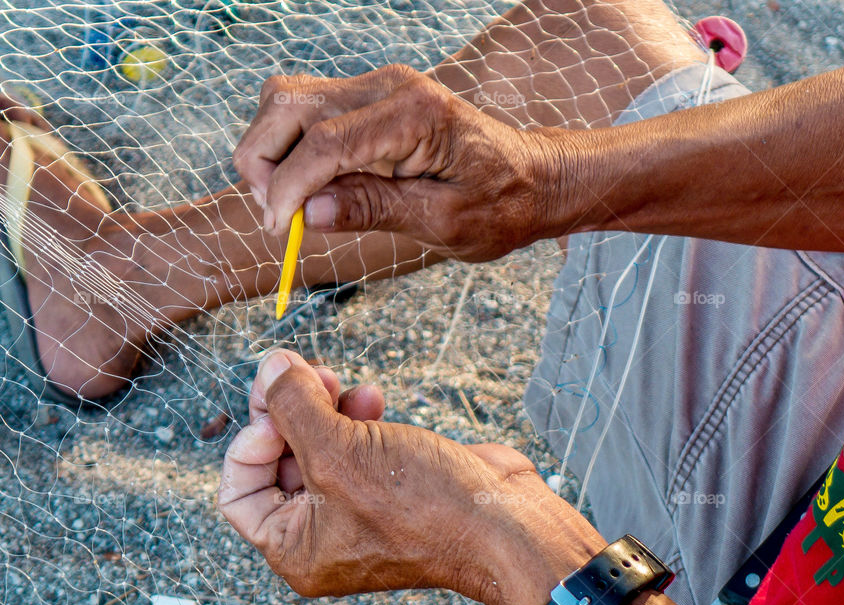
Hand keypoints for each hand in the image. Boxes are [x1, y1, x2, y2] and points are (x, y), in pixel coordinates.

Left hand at [218, 349, 604, 604]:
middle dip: (290, 411)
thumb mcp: (341, 452)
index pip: (238, 490)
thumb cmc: (426, 507)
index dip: (249, 441)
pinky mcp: (389, 480)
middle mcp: (322, 531)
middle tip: (306, 375)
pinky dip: (355, 413)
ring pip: (317, 443)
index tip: (275, 411)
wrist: (504, 520)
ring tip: (341, 381)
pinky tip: (371, 396)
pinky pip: (354, 441)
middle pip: (278, 458)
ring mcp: (357, 505)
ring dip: (325, 404)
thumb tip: (270, 365)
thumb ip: (294, 405)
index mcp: (296, 548)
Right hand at [232, 65, 568, 261]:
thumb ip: (375, 209)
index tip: (279, 231)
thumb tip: (308, 212)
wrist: (532, 179)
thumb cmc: (499, 205)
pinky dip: (291, 147)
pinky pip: (309, 111)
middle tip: (278, 218)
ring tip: (289, 204)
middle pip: (288, 103)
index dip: (287, 188)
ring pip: (288, 100)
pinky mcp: (371, 98)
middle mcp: (390, 87)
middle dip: (263, 161)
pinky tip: (309, 187)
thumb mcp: (443, 221)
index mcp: (414, 115)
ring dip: (271, 151)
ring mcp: (378, 87)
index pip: (324, 141)